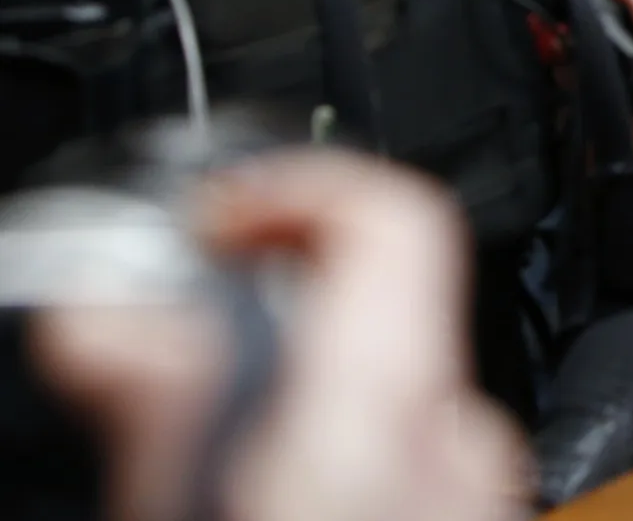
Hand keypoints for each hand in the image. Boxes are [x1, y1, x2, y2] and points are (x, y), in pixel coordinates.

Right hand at [32, 150, 530, 520]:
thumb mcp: (184, 502)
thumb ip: (162, 401)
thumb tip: (110, 309)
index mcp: (392, 408)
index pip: (392, 212)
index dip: (295, 183)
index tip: (211, 212)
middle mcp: (464, 438)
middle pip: (380, 297)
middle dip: (270, 305)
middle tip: (171, 344)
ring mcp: (483, 486)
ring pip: (389, 383)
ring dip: (300, 385)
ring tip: (209, 442)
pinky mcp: (476, 519)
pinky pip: (414, 447)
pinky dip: (342, 444)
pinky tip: (271, 489)